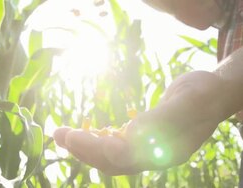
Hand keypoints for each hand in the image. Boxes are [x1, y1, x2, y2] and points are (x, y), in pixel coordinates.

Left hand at [53, 71, 227, 174]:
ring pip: (111, 154)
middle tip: (59, 134)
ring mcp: (149, 147)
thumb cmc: (205, 94)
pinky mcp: (144, 137)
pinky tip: (87, 131)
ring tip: (63, 133)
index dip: (100, 150)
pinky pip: (116, 144)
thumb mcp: (190, 101)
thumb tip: (132, 132)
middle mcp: (155, 154)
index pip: (127, 157)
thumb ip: (164, 119)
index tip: (74, 136)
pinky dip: (97, 139)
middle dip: (84, 149)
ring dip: (85, 145)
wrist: (212, 94)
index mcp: (167, 151)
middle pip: (113, 160)